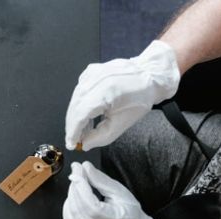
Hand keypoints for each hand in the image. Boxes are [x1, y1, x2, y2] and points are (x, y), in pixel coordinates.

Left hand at [62, 161, 159, 218]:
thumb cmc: (129, 213)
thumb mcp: (120, 193)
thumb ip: (101, 180)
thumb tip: (86, 167)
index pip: (89, 203)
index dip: (81, 184)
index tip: (78, 168)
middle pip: (78, 205)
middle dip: (75, 184)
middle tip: (77, 170)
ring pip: (70, 210)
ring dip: (72, 193)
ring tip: (80, 183)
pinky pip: (68, 218)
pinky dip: (70, 204)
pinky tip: (76, 197)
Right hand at [65, 40, 180, 150]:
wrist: (149, 76)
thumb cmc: (140, 98)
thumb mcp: (122, 123)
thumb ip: (101, 137)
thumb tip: (85, 144)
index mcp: (105, 92)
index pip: (80, 115)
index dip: (73, 131)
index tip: (71, 144)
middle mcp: (95, 80)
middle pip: (75, 108)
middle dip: (73, 126)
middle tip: (75, 140)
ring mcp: (91, 74)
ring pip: (74, 100)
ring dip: (75, 116)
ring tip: (83, 129)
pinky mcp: (90, 72)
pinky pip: (78, 91)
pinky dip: (79, 104)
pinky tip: (87, 112)